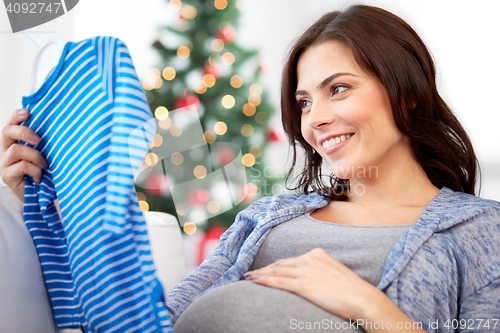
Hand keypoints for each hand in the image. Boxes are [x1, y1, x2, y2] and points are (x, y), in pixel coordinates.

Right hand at [0, 109, 47, 201]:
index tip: (28, 112)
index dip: (16, 116)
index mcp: (14, 141)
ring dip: (35, 156)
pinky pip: (21, 166)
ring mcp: (4, 163)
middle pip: (6, 132)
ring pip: (16, 150)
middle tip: (40, 140)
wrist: (42, 196)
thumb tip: (59, 124)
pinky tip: (40, 177)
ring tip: (45, 165)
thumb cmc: (46, 171)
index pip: (10, 123)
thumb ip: (44, 141)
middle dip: (24, 132)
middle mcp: (6, 150)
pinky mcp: (6, 176)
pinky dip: (35, 170)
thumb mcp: (45, 153)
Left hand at [245, 248, 426, 331]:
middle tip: (252, 273)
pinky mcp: (304, 284)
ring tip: (249, 278)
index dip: (276, 265)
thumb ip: (320, 270)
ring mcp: (306, 270)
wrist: (361, 298)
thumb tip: (311, 278)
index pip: (291, 260)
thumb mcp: (334, 272)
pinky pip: (279, 281)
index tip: (266, 268)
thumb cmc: (351, 290)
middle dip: (265, 269)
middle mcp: (309, 258)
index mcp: (317, 254)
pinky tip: (255, 281)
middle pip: (281, 264)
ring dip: (261, 274)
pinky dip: (264, 280)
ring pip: (277, 271)